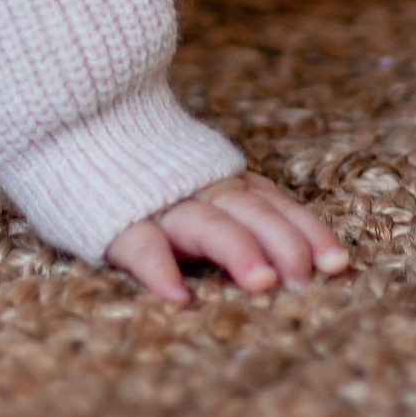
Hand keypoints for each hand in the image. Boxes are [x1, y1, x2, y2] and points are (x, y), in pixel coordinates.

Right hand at [106, 171, 350, 303]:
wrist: (77, 118)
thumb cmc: (145, 170)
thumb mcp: (200, 179)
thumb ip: (236, 203)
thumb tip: (295, 252)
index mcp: (221, 181)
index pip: (274, 206)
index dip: (307, 232)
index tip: (338, 263)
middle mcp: (199, 190)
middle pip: (250, 214)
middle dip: (283, 243)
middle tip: (307, 279)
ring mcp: (159, 204)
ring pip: (205, 224)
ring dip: (236, 250)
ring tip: (262, 285)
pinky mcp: (115, 220)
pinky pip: (139, 243)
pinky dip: (159, 268)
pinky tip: (178, 298)